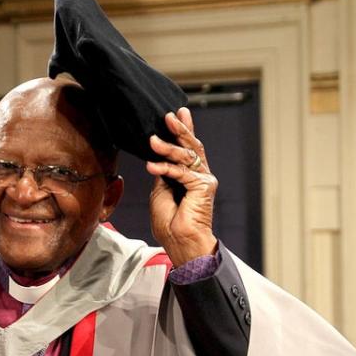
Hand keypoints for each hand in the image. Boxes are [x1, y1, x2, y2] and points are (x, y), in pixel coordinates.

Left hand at [146, 108, 218, 266]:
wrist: (180, 241)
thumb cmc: (170, 223)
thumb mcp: (159, 192)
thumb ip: (163, 174)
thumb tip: (158, 158)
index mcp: (189, 176)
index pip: (185, 149)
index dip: (182, 130)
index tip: (176, 113)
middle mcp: (199, 175)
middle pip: (190, 147)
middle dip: (179, 129)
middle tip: (168, 116)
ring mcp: (203, 179)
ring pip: (185, 156)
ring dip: (167, 147)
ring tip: (152, 140)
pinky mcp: (203, 186)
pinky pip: (181, 172)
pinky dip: (166, 168)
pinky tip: (152, 166)